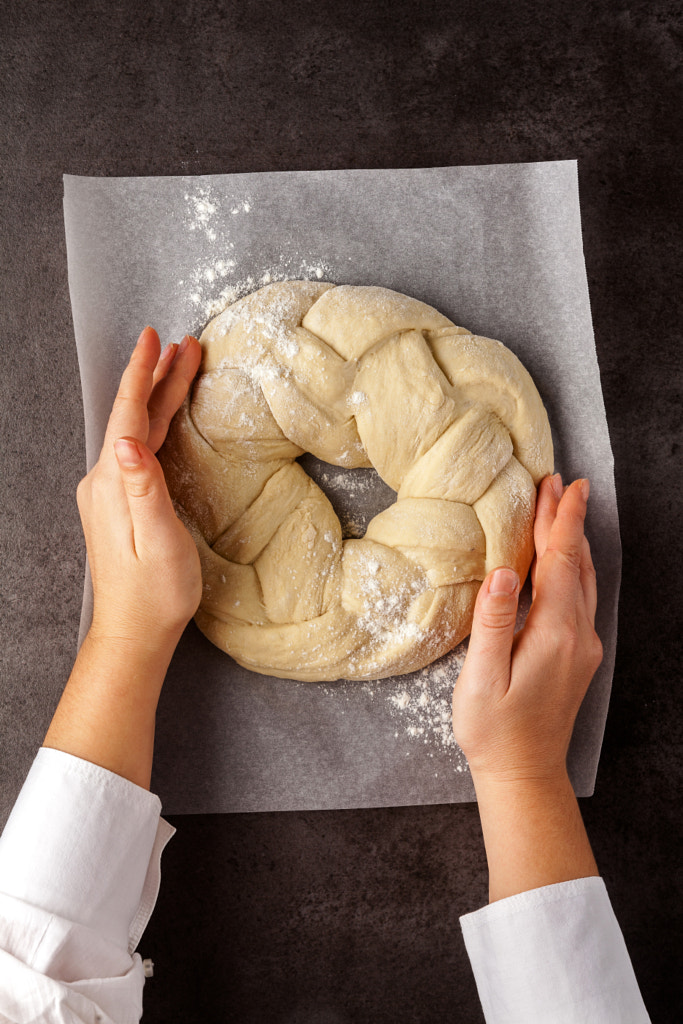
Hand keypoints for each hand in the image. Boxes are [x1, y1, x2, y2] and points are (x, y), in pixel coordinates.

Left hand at [77, 326, 202, 649]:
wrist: (136, 630)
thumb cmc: (154, 591)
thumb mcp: (156, 539)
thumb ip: (143, 488)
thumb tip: (128, 442)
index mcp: (114, 483)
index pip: (129, 415)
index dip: (143, 374)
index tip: (155, 337)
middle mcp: (105, 481)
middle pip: (134, 416)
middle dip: (158, 378)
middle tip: (183, 345)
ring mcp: (110, 492)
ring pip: (137, 430)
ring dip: (158, 397)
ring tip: (180, 368)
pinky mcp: (120, 504)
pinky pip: (138, 449)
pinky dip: (155, 424)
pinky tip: (166, 420)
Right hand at [452, 475, 602, 784]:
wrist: (524, 773)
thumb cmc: (495, 729)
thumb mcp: (482, 677)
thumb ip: (493, 622)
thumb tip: (501, 572)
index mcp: (555, 633)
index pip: (560, 561)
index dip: (559, 520)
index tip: (559, 485)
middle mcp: (578, 634)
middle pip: (576, 563)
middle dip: (568, 520)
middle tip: (559, 483)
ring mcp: (583, 646)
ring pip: (584, 579)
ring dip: (573, 541)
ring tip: (563, 510)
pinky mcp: (579, 656)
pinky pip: (581, 597)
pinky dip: (573, 567)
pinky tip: (563, 562)